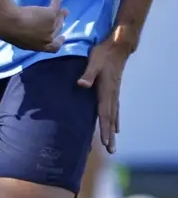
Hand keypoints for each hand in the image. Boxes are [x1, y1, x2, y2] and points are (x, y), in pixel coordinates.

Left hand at [0, 0, 67, 52]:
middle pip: (57, 29)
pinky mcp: (50, 16)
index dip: (59, 42)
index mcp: (39, 47)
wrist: (8, 24)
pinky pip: (56, 6)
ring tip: (62, 8)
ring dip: (61, 12)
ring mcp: (50, 27)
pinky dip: (57, 0)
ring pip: (58, 18)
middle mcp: (48, 38)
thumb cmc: (7, 31)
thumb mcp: (18, 38)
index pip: (53, 48)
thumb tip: (22, 32)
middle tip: (63, 15)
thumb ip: (24, 38)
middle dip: (60, 22)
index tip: (62, 37)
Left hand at [77, 39, 129, 153]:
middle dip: (110, 135)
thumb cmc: (103, 54)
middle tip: (111, 150)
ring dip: (112, 130)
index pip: (105, 113)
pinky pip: (115, 109)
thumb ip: (87, 74)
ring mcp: (114, 93)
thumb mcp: (93, 62)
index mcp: (106, 90)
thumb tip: (81, 84)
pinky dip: (115, 119)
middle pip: (110, 118)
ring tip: (112, 144)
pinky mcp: (114, 90)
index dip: (105, 128)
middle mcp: (112, 95)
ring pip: (114, 115)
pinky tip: (116, 126)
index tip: (105, 142)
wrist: (117, 47)